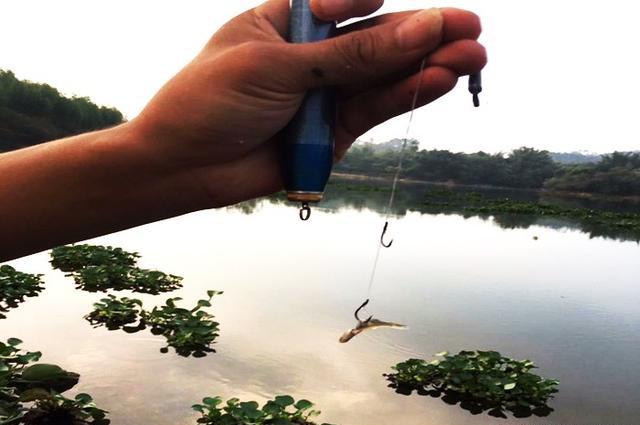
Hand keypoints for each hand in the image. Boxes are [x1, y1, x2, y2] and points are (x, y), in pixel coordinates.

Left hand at [131, 0, 485, 207]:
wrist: (183, 167)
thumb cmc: (210, 102)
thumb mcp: (280, 68)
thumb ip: (351, 55)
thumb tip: (418, 28)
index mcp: (286, 21)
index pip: (343, 1)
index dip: (375, 1)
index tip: (394, 2)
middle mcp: (310, 55)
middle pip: (376, 39)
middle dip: (424, 35)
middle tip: (473, 29)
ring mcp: (324, 95)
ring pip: (384, 76)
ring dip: (427, 67)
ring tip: (473, 56)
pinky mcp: (332, 132)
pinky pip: (375, 109)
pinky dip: (406, 96)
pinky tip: (439, 81)